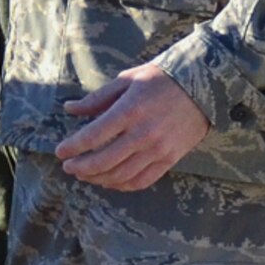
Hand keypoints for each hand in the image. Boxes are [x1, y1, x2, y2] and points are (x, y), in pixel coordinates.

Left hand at [55, 65, 210, 191]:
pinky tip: (109, 181)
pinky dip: (122, 185)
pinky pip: (142, 180)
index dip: (73, 147)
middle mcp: (143, 134)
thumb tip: (69, 108)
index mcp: (130, 110)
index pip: (93, 136)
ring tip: (85, 175)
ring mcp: (158, 149)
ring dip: (98, 178)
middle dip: (81, 167)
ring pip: (121, 175)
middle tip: (68, 167)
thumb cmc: (162, 78)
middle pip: (104, 161)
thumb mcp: (127, 80)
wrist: (205, 85)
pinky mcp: (170, 159)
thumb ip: (97, 98)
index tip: (60, 152)